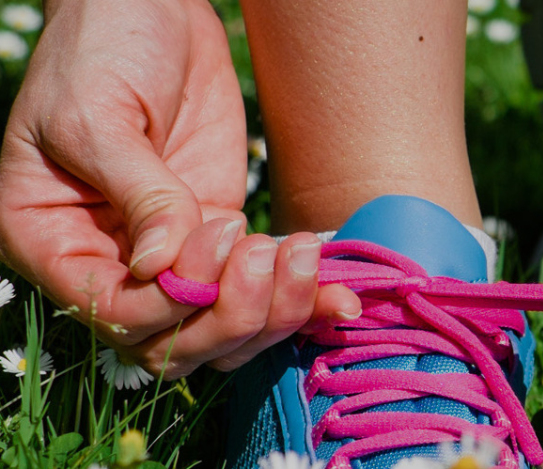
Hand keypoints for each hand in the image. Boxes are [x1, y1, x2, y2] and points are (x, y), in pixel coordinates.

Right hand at [0, 0, 360, 378]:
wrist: (149, 11)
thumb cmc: (100, 51)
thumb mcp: (97, 116)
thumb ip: (137, 194)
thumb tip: (164, 268)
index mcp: (55, 242)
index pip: (113, 314)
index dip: (170, 303)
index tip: (210, 239)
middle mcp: (115, 264)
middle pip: (175, 342)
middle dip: (230, 313)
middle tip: (262, 250)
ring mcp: (176, 256)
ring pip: (226, 332)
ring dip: (274, 312)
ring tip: (299, 253)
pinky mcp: (225, 238)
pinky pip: (264, 293)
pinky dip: (305, 304)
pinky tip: (342, 300)